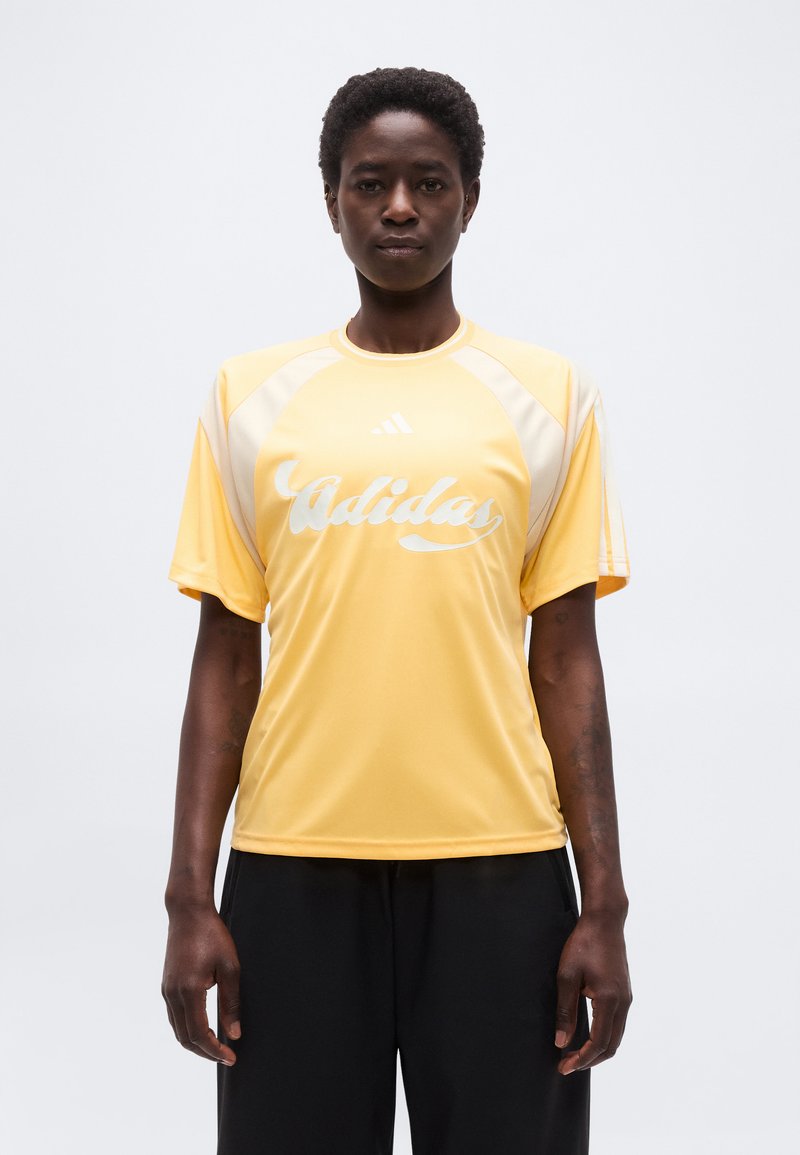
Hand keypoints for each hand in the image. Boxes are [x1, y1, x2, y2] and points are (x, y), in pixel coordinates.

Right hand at [161, 907, 241, 1064]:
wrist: (188, 912)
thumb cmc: (212, 935)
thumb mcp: (230, 968)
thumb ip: (231, 1003)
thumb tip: (234, 1034)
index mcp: (189, 991)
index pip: (199, 1034)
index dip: (215, 1051)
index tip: (231, 1058)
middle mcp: (173, 994)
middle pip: (185, 1038)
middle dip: (205, 1052)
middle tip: (226, 1056)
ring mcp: (166, 990)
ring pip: (177, 1029)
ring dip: (195, 1043)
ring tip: (216, 1046)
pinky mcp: (166, 985)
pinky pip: (174, 1016)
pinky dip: (187, 1029)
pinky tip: (203, 1027)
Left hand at [554, 910, 631, 1074]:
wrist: (605, 920)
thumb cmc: (583, 944)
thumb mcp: (567, 976)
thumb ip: (564, 1011)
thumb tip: (561, 1042)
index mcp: (610, 1001)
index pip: (598, 1043)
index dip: (581, 1060)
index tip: (563, 1067)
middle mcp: (623, 1003)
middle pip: (611, 1046)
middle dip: (589, 1060)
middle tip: (566, 1065)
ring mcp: (626, 998)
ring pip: (616, 1036)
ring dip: (597, 1050)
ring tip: (574, 1054)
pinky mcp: (624, 992)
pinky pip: (617, 1024)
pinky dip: (604, 1037)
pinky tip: (587, 1035)